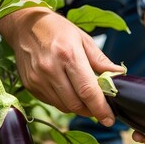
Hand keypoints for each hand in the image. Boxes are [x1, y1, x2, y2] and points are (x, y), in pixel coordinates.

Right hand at [0, 7, 123, 125]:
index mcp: (68, 55)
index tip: (109, 119)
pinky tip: (68, 91)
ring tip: (86, 99)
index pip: (87, 90)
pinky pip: (52, 103)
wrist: (25, 24)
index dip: (100, 108)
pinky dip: (64, 102)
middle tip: (101, 109)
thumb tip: (119, 75)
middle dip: (91, 111)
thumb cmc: (57, 29)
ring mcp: (37, 79)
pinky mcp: (30, 85)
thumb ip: (101, 61)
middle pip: (75, 104)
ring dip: (78, 108)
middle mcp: (50, 69)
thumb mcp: (83, 39)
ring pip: (64, 107)